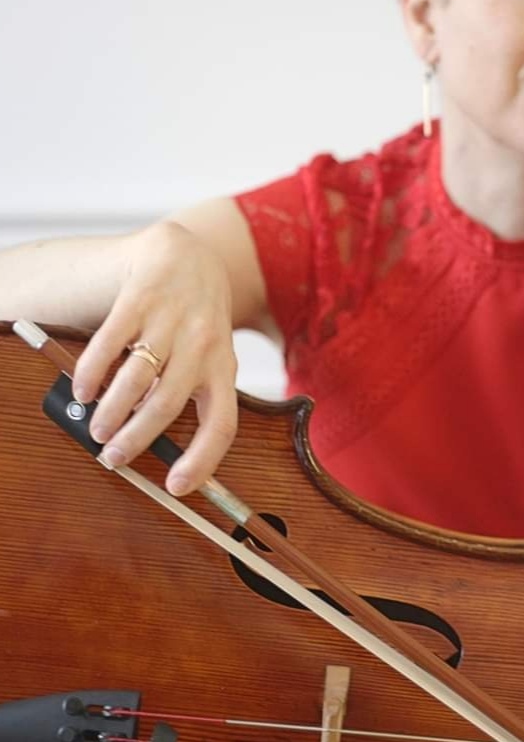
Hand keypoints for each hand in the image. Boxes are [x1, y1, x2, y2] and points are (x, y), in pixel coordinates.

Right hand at [72, 220, 238, 495]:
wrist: (186, 254)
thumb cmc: (196, 319)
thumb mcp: (207, 354)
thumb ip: (187, 391)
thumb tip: (145, 441)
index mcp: (223, 364)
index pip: (223, 422)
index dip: (202, 459)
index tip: (176, 487)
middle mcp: (204, 342)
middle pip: (169, 404)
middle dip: (137, 438)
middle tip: (113, 457)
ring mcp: (173, 318)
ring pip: (137, 378)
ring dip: (111, 410)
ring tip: (95, 427)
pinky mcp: (142, 297)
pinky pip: (110, 343)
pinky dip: (92, 373)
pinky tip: (82, 389)